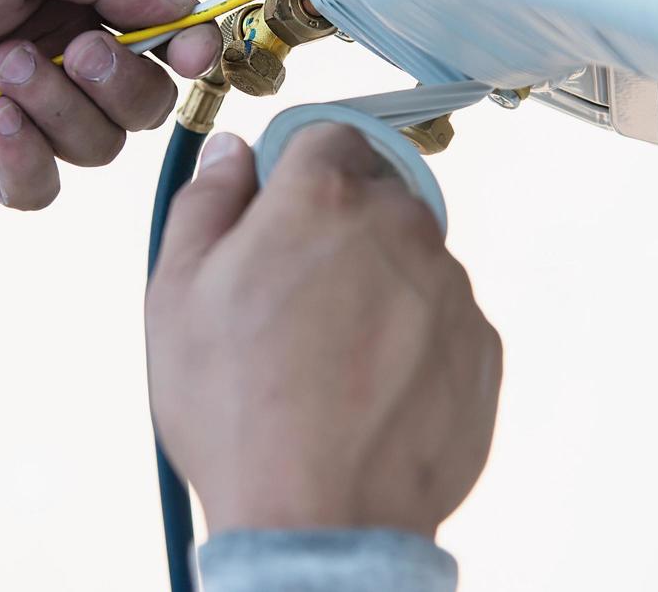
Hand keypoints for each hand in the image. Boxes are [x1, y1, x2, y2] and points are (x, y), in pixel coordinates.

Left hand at [0, 0, 219, 208]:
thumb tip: (180, 5)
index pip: (161, 32)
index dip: (187, 46)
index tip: (193, 50)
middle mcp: (57, 54)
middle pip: (145, 100)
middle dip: (119, 80)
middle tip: (71, 50)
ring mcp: (23, 111)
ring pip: (99, 146)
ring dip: (59, 109)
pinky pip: (41, 187)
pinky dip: (27, 159)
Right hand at [146, 126, 501, 537]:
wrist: (318, 521)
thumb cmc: (238, 411)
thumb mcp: (176, 294)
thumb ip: (206, 202)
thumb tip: (231, 154)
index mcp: (323, 199)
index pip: (328, 136)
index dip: (298, 170)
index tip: (280, 209)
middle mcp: (401, 228)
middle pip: (376, 195)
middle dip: (339, 227)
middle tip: (293, 296)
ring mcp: (450, 289)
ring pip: (412, 258)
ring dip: (378, 283)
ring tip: (328, 356)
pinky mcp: (481, 346)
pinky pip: (443, 317)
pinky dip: (412, 337)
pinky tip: (367, 387)